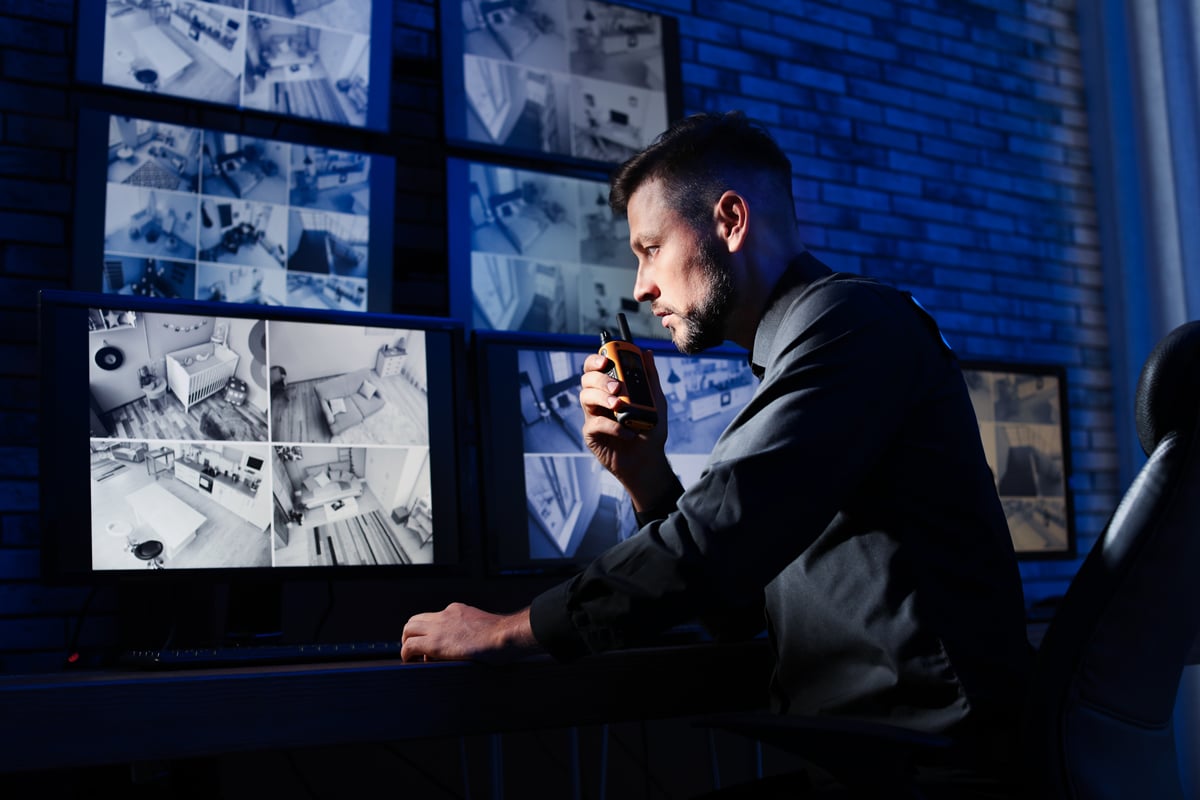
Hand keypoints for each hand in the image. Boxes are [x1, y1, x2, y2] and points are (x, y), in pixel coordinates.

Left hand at [400, 603, 540, 663]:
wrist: (504, 635)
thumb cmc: (502, 636)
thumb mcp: (484, 627)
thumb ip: (472, 632)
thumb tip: (472, 645)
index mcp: (457, 611)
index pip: (434, 617)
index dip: (428, 630)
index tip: (430, 643)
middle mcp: (445, 615)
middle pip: (416, 619)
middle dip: (411, 633)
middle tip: (413, 648)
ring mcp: (439, 627)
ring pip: (408, 629)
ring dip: (406, 642)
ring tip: (410, 655)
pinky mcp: (435, 642)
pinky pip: (410, 645)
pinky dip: (406, 653)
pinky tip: (410, 661)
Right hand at [579, 350, 678, 511]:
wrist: (649, 461)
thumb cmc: (651, 431)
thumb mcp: (656, 401)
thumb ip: (650, 377)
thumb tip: (646, 353)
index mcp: (611, 388)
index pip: (596, 367)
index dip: (596, 360)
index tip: (607, 360)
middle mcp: (600, 399)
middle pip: (587, 379)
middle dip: (601, 380)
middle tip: (618, 387)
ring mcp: (594, 416)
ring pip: (585, 397)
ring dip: (603, 398)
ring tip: (620, 407)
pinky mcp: (591, 434)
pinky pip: (594, 424)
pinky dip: (612, 427)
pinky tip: (627, 432)